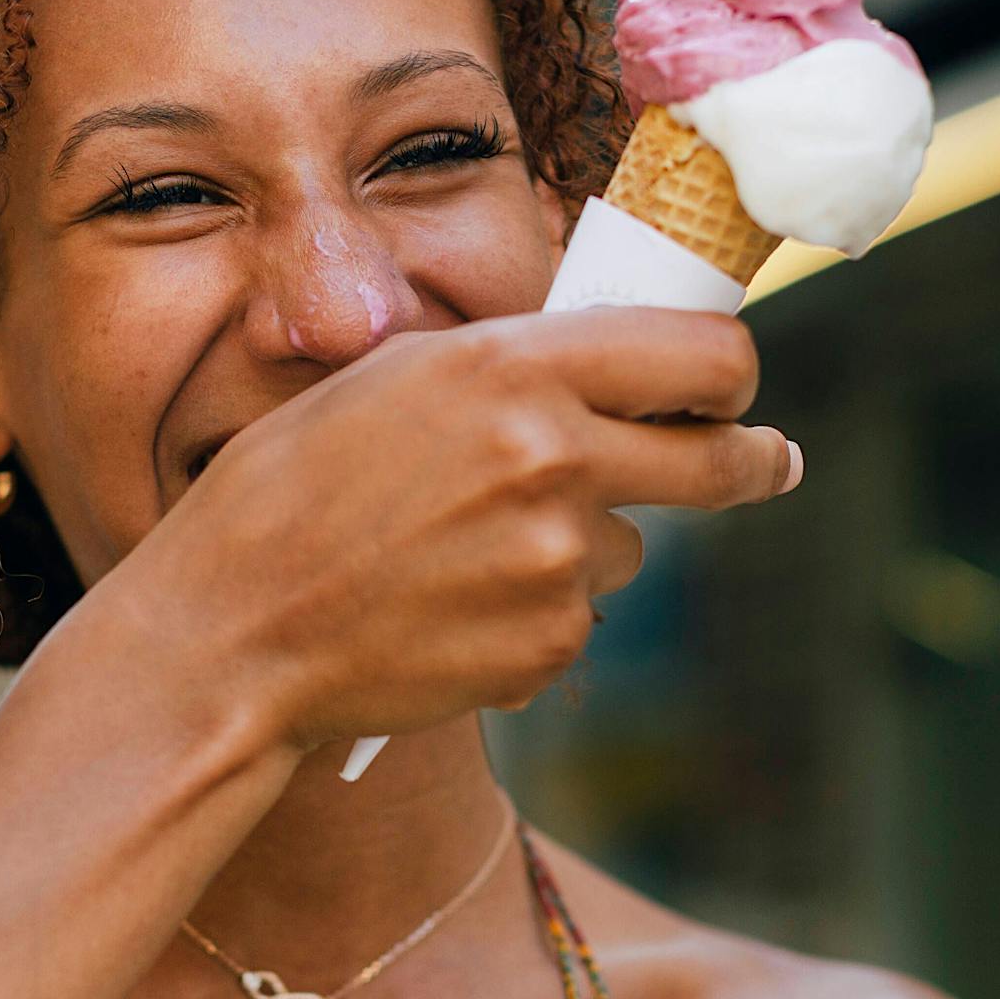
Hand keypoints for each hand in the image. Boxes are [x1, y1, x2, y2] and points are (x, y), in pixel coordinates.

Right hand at [121, 307, 796, 753]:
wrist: (234, 631)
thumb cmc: (289, 491)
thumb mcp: (393, 380)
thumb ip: (514, 367)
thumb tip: (613, 372)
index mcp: (512, 368)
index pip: (704, 353)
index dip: (731, 372)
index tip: (731, 391)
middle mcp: (552, 456)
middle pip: (721, 459)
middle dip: (751, 460)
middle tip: (765, 463)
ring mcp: (556, 561)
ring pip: (628, 545)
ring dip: (582, 542)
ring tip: (469, 550)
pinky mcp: (547, 645)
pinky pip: (578, 616)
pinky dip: (536, 611)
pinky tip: (451, 605)